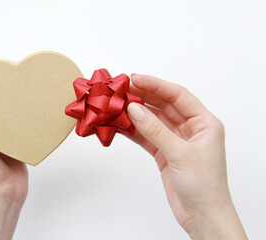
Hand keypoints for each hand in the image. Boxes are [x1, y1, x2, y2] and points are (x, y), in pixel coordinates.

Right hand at [126, 74, 246, 239]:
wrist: (202, 216)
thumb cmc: (204, 186)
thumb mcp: (180, 153)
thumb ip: (155, 130)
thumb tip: (133, 109)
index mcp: (204, 123)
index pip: (178, 96)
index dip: (156, 85)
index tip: (135, 79)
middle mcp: (190, 129)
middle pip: (163, 106)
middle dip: (142, 97)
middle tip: (121, 90)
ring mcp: (175, 141)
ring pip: (152, 121)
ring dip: (135, 114)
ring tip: (116, 106)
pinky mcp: (164, 153)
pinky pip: (146, 136)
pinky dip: (133, 131)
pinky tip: (119, 125)